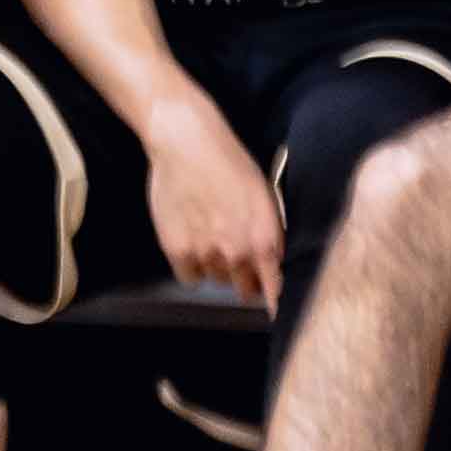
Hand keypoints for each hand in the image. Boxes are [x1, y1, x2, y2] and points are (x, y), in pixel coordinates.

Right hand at [136, 86, 285, 303]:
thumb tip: (273, 264)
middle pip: (244, 289)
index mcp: (265, 239)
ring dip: (216, 267)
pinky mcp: (177, 249)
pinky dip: (191, 265)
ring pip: (216, 280)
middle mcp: (238, 252)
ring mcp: (205, 252)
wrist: (187, 144)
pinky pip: (190, 277)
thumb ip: (269, 235)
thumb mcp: (264, 198)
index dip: (273, 299)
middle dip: (245, 279)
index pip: (274, 288)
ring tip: (209, 237)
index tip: (272, 306)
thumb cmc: (230, 163)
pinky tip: (191, 242)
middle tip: (236, 259)